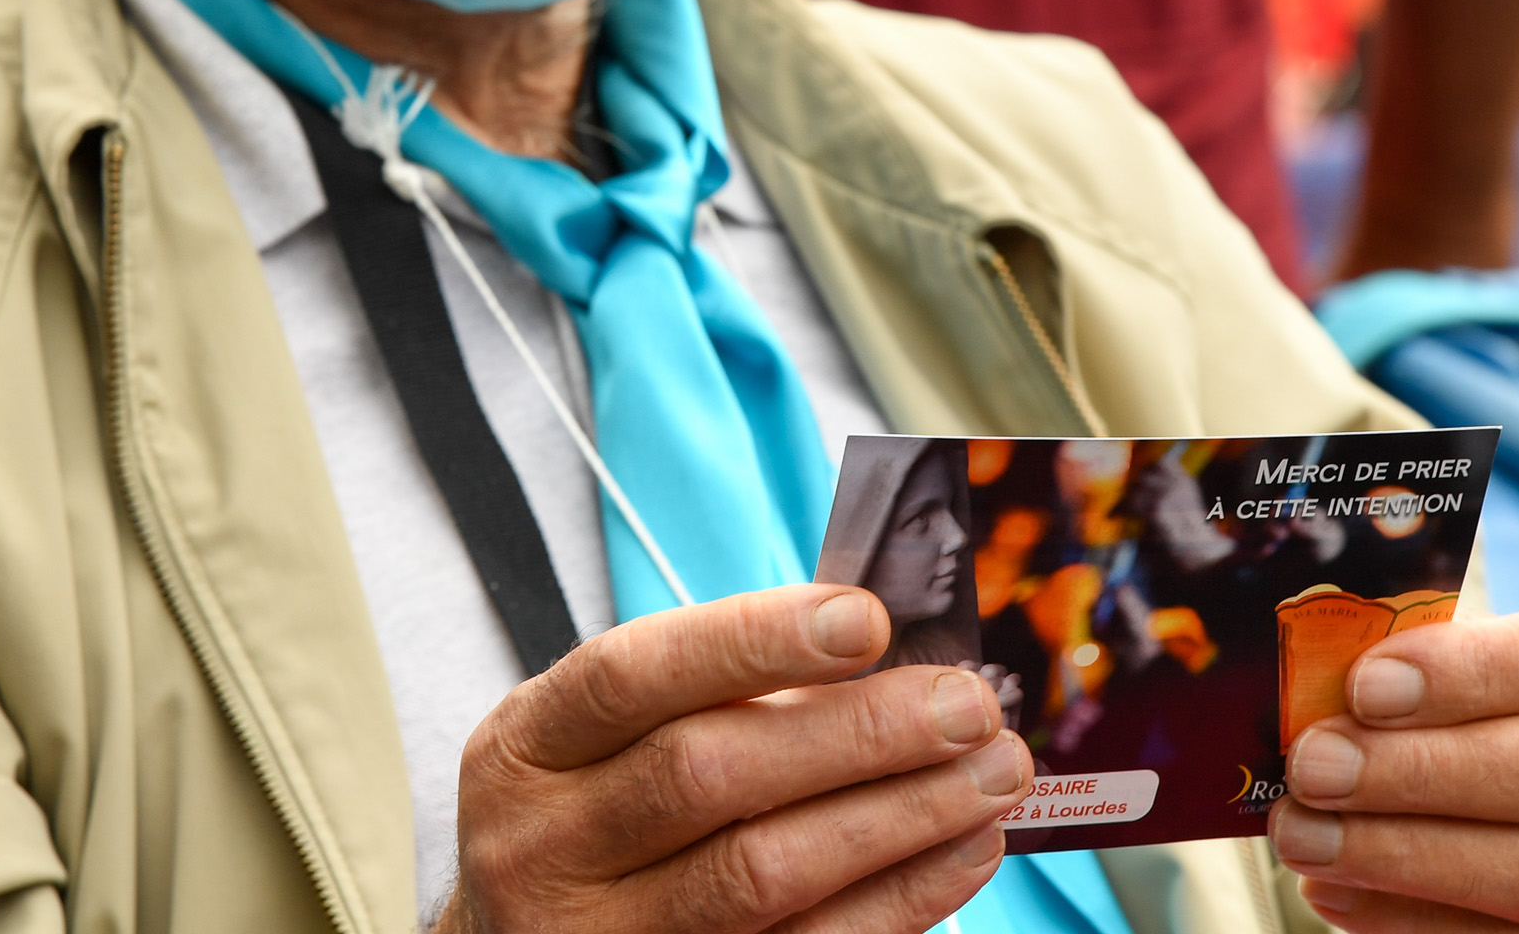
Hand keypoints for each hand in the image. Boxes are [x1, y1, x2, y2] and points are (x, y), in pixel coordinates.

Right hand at [438, 583, 1030, 933]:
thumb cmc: (593, 813)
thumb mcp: (605, 738)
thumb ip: (720, 691)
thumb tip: (886, 652)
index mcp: (525, 747)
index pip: (635, 673)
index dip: (753, 640)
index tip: (868, 618)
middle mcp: (545, 848)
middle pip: (709, 775)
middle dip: (858, 733)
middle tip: (969, 703)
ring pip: (762, 874)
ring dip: (899, 817)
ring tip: (992, 771)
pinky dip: (897, 901)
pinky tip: (962, 852)